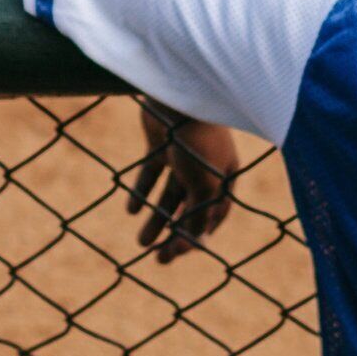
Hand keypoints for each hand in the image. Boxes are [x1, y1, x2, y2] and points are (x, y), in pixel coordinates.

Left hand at [126, 100, 239, 262]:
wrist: (176, 95)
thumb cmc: (197, 142)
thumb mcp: (204, 184)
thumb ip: (199, 215)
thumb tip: (196, 245)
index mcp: (225, 175)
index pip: (215, 214)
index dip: (198, 236)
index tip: (181, 252)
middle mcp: (206, 166)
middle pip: (190, 208)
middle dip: (174, 234)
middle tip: (159, 260)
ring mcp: (182, 154)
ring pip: (169, 194)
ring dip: (157, 220)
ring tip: (141, 242)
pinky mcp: (160, 143)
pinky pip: (151, 173)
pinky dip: (141, 192)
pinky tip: (131, 210)